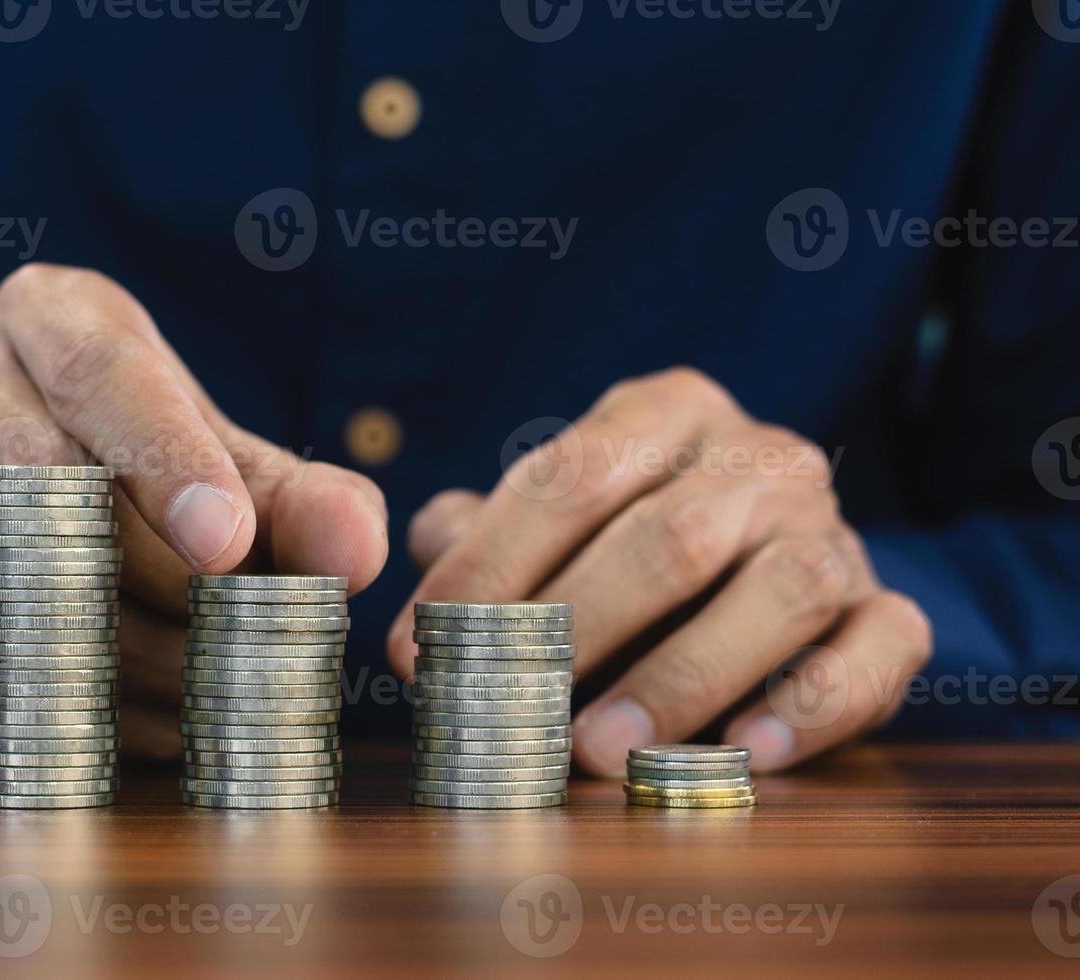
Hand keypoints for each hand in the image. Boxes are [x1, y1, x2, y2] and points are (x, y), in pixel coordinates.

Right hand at [0, 263, 388, 748]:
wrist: (47, 496)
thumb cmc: (159, 463)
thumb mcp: (237, 460)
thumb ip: (309, 501)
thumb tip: (353, 552)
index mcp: (43, 315)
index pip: (96, 375)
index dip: (164, 460)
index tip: (229, 544)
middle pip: (48, 489)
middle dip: (170, 582)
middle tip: (255, 640)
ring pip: (17, 593)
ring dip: (140, 661)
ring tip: (221, 683)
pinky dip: (88, 716)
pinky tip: (156, 714)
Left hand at [388, 367, 930, 773]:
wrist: (763, 553)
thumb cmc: (623, 540)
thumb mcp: (553, 516)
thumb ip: (488, 526)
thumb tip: (426, 541)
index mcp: (667, 411)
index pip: (569, 478)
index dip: (487, 568)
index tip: (417, 649)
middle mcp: (763, 456)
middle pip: (672, 536)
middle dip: (578, 626)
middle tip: (509, 705)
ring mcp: (836, 529)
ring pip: (782, 589)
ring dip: (684, 676)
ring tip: (599, 749)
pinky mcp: (887, 607)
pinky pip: (877, 649)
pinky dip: (814, 704)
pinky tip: (742, 754)